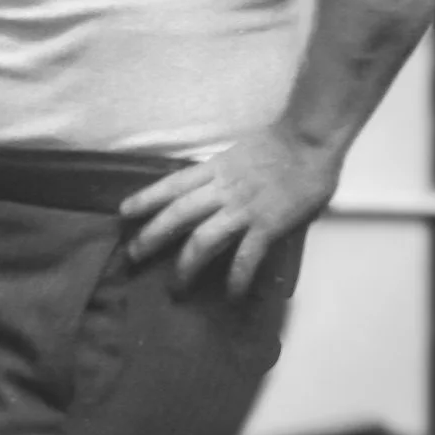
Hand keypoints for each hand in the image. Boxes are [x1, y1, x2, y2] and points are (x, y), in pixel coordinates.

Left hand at [119, 126, 340, 297]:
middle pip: (178, 214)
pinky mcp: (267, 225)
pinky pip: (246, 257)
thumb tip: (214, 195)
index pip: (172, 184)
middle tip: (133, 255)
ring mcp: (243, 208)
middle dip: (152, 236)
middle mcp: (223, 188)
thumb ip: (226, 176)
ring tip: (176, 287)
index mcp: (216, 168)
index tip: (123, 212)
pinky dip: (236, 278)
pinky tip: (231, 295)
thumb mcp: (241, 154)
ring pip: (203, 239)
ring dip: (186, 265)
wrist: (310, 139)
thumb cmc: (282, 143)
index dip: (145, 198)